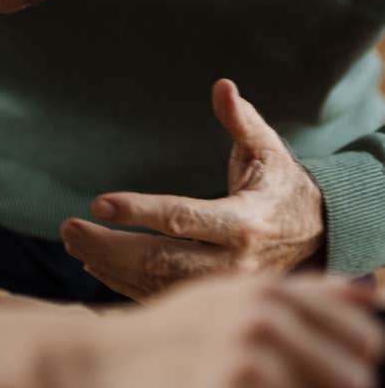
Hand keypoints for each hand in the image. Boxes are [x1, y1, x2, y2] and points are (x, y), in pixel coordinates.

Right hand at [0, 275, 382, 387]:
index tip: (333, 384)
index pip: (364, 328)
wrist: (95, 367)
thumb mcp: (230, 301)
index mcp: (270, 288)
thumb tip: (372, 291)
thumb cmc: (168, 339)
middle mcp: (266, 312)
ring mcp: (249, 352)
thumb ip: (301, 296)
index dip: (359, 362)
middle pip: (362, 372)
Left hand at [61, 79, 325, 300]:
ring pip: (156, 285)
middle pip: (159, 259)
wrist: (319, 238)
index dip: (138, 211)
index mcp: (244, 222)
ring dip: (109, 265)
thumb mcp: (268, 150)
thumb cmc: (283, 186)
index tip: (98, 202)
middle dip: (108, 245)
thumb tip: (222, 85)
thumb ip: (242, 121)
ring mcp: (221, 289)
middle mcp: (233, 262)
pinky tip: (95, 266)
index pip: (182, 217)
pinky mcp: (213, 302)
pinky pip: (162, 299)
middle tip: (68, 227)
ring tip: (73, 242)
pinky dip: (125, 285)